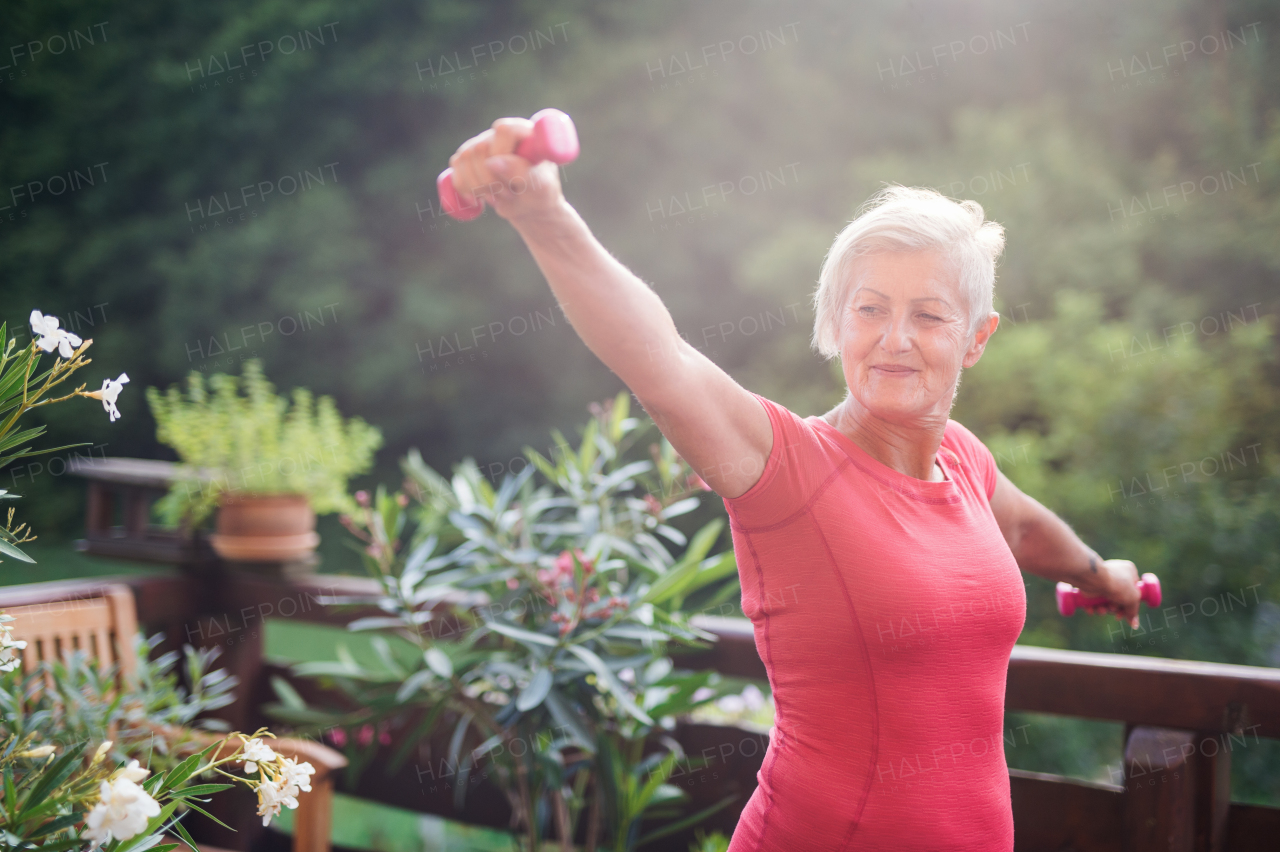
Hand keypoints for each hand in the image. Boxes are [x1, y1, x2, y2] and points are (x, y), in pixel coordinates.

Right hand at [447, 117, 563, 221]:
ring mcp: (482, 144)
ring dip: (478, 186)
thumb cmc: (541, 195)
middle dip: (490, 180)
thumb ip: (521, 172)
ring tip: (497, 197)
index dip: (502, 155)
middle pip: (479, 148)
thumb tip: (491, 162)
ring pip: (463, 158)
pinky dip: (464, 188)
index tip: (513, 180)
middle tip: (509, 194)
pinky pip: (455, 168)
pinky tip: (479, 198)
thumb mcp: (539, 187)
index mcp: (524, 132)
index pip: (503, 131)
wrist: (530, 208)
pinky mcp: (468, 158)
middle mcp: (500, 134)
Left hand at [1076, 558, 1141, 627]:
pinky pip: (1093, 601)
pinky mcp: (1090, 587)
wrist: (1093, 580)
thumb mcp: (1132, 598)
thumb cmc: (1116, 585)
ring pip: (1105, 602)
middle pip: (1118, 599)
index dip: (1131, 604)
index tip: (1128, 614)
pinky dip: (1093, 607)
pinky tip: (1092, 609)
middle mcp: (1115, 575)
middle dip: (1115, 609)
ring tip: (1102, 609)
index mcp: (1128, 571)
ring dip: (1104, 610)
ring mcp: (1102, 581)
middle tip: (1113, 611)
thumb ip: (1134, 611)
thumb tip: (1134, 623)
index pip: (1133, 591)